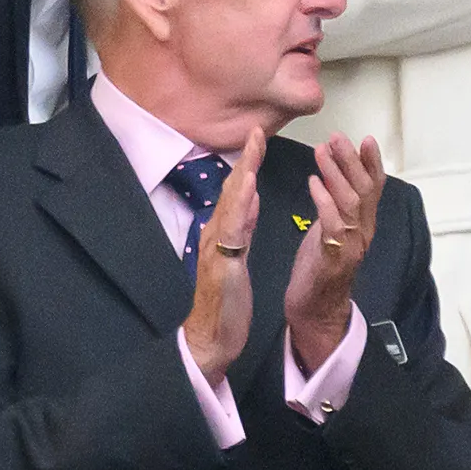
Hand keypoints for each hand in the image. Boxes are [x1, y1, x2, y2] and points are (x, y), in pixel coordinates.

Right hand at [183, 128, 263, 385]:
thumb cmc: (224, 303)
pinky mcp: (222, 265)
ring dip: (242, 175)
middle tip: (258, 130)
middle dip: (245, 160)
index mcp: (223, 234)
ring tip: (253, 148)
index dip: (248, 165)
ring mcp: (216, 249)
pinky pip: (232, 231)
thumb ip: (243, 227)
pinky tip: (248, 189)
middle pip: (232, 191)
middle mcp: (215, 236)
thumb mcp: (237, 258)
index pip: (237, 193)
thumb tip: (251, 196)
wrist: (210, 339)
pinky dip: (240, 207)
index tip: (260, 139)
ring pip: (230, 205)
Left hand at [285, 134, 385, 374]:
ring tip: (323, 151)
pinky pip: (333, 225)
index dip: (372, 162)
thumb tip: (334, 174)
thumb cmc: (319, 267)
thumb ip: (337, 204)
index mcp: (363, 224)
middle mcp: (363, 233)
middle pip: (365, 189)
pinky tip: (313, 182)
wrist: (314, 310)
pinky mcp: (334, 258)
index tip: (365, 138)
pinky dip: (324, 201)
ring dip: (337, 174)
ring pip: (351, 202)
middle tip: (338, 137)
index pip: (374, 187)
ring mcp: (351, 246)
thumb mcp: (330, 229)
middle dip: (352, 160)